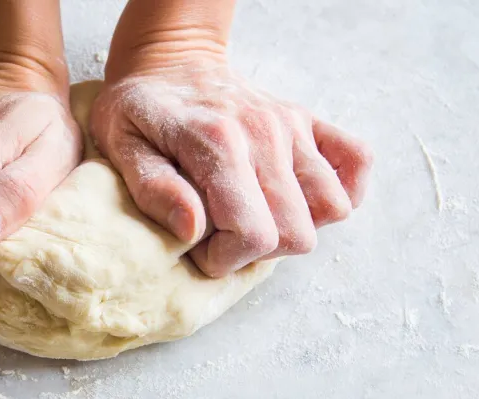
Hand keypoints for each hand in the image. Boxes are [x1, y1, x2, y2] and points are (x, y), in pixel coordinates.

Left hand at [92, 0, 372, 276]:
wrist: (170, 61)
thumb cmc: (139, 110)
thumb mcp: (121, 148)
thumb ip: (154, 190)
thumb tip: (192, 230)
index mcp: (218, 144)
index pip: (253, 234)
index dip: (225, 259)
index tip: (199, 247)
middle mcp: (265, 133)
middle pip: (297, 233)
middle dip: (255, 252)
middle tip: (221, 234)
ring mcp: (292, 126)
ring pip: (332, 208)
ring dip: (294, 227)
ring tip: (254, 216)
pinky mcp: (308, 122)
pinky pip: (357, 163)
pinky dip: (339, 190)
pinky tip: (297, 198)